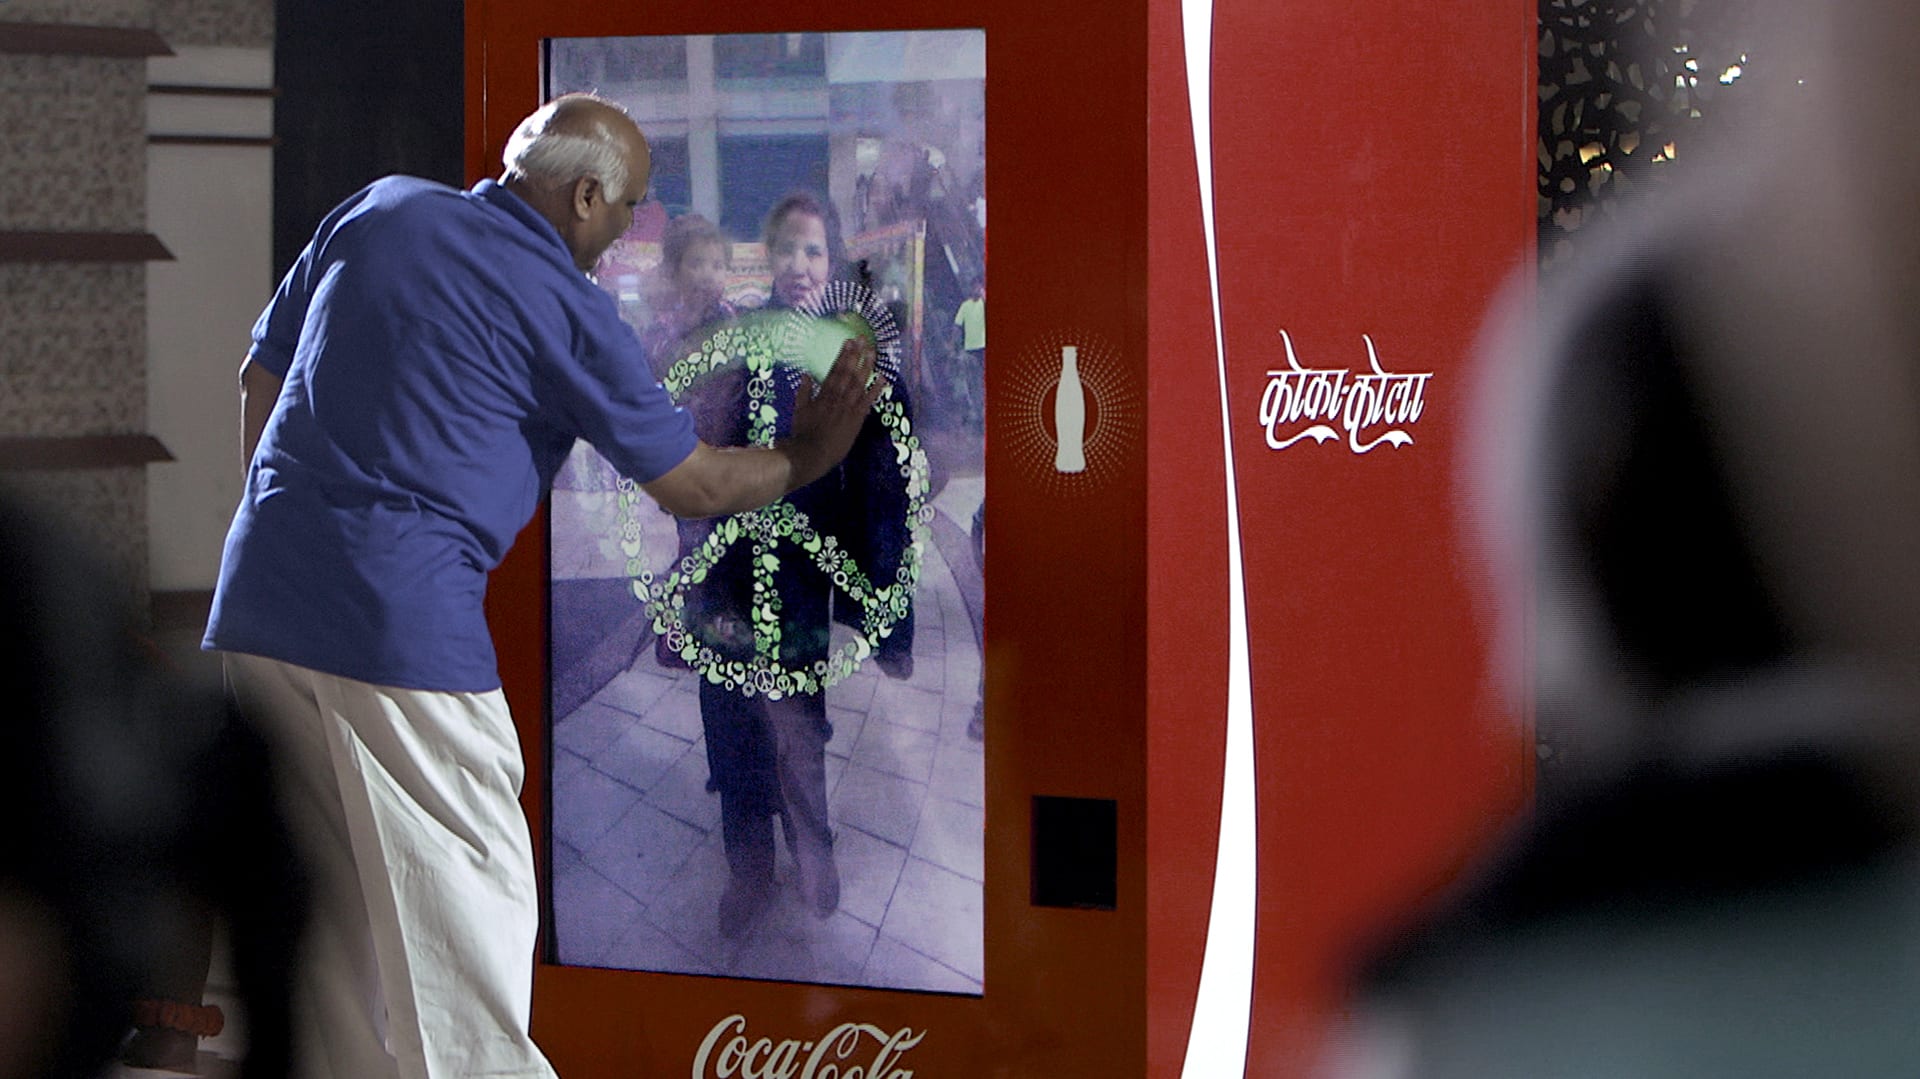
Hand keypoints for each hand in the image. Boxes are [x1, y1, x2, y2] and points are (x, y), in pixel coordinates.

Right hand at [784, 336, 886, 488]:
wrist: (811, 454)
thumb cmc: (802, 433)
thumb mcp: (799, 409)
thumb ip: (804, 392)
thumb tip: (807, 376)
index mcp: (823, 394)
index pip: (835, 370)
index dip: (844, 355)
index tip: (849, 341)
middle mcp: (837, 397)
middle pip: (849, 372)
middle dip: (856, 354)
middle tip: (863, 339)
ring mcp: (848, 408)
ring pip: (859, 383)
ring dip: (867, 366)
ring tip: (873, 351)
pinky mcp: (856, 420)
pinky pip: (868, 401)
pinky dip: (876, 390)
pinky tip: (884, 378)